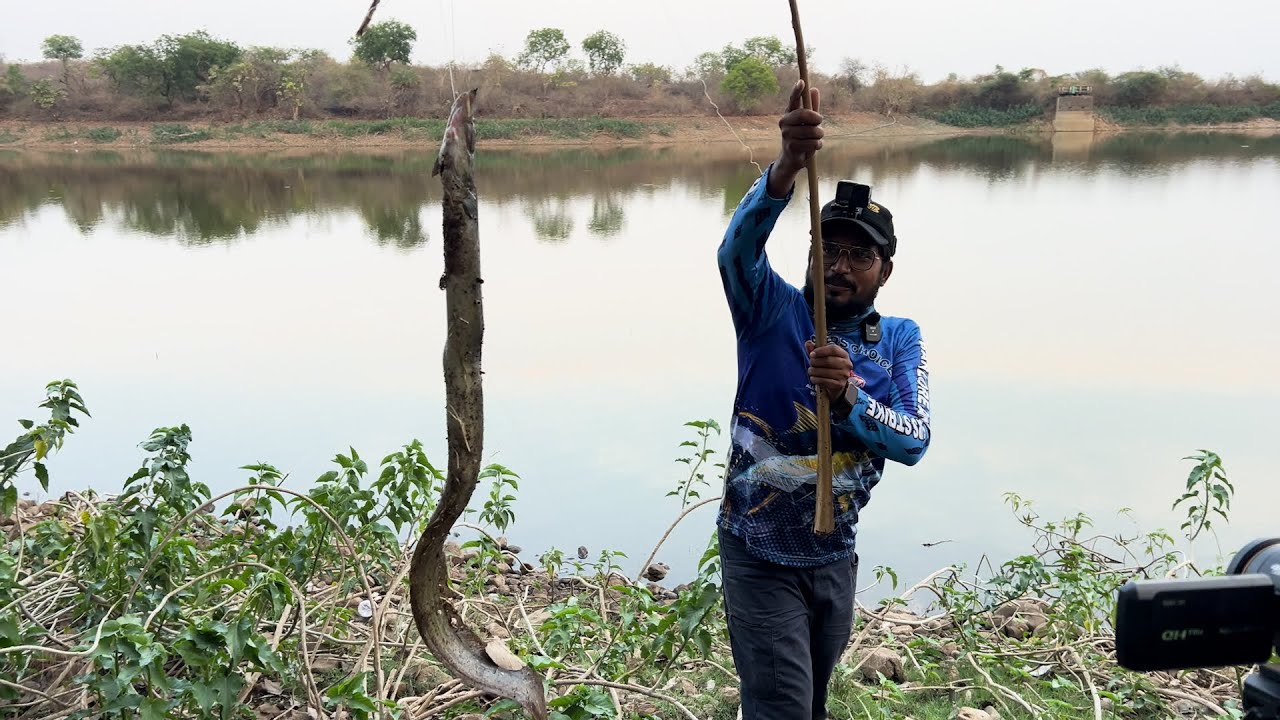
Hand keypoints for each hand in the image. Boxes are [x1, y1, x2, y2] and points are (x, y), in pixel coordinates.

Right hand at [767, 80, 822, 196]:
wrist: (792, 158)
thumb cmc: (802, 136)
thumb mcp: (808, 121)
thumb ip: (812, 106)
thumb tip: (814, 89)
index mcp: (789, 113)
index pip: (793, 99)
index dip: (797, 90)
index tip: (802, 82)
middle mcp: (785, 122)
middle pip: (804, 114)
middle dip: (816, 119)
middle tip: (819, 122)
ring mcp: (787, 134)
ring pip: (812, 130)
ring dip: (819, 135)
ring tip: (816, 138)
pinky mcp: (792, 147)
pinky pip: (813, 143)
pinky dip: (817, 145)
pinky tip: (812, 147)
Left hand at [806, 340, 852, 403]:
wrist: (837, 383)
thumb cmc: (829, 367)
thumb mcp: (824, 356)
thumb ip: (816, 349)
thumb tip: (808, 343)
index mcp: (844, 354)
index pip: (833, 349)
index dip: (821, 350)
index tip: (811, 354)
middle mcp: (846, 364)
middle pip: (829, 360)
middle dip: (816, 362)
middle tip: (810, 363)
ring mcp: (844, 375)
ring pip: (826, 372)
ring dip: (814, 371)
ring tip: (810, 371)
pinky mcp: (840, 384)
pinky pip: (825, 381)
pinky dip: (816, 379)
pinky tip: (813, 378)